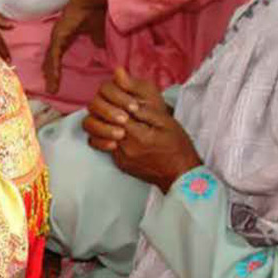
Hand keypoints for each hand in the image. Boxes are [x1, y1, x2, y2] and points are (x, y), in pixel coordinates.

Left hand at [43, 0, 107, 93]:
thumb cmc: (98, 12)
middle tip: (51, 89)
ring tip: (52, 88)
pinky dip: (54, 68)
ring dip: (51, 75)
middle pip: (51, 59)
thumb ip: (97, 40)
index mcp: (66, 36)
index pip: (58, 55)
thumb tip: (100, 48)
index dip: (56, 67)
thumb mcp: (98, 31)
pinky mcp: (58, 36)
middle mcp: (59, 37)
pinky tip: (53, 78)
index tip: (56, 80)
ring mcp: (57, 37)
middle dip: (50, 74)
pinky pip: (54, 56)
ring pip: (51, 60)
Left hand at [87, 67, 202, 191]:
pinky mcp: (119, 164)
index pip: (115, 114)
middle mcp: (125, 148)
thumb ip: (146, 112)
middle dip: (105, 115)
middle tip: (116, 111)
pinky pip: (105, 148)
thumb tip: (129, 104)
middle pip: (101, 125)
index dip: (116, 104)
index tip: (123, 103)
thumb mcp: (167, 123)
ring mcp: (120, 158)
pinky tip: (119, 134)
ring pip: (98, 137)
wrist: (180, 174)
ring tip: (115, 122)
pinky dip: (108, 138)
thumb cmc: (177, 146)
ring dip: (103, 127)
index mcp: (138, 135)